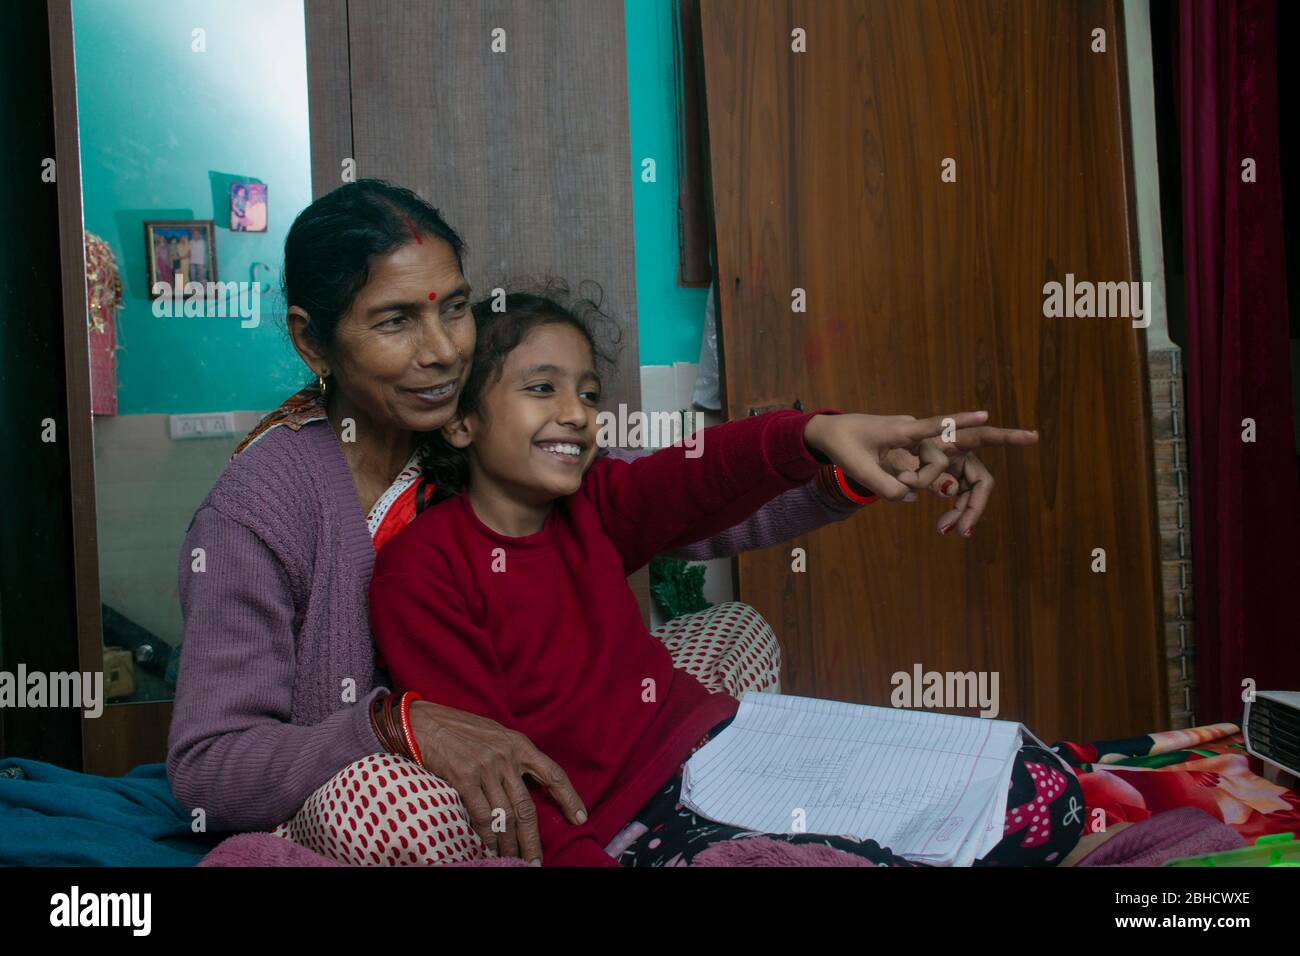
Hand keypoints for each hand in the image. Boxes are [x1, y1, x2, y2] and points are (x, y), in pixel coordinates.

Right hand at [407, 701, 587, 864]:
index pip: (553, 774)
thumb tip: (526, 784)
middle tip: (536, 861)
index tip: (580, 819)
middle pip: (527, 806)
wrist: (423, 721)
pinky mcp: (464, 777)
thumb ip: (512, 757)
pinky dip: (487, 836)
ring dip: (509, 843)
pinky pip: (482, 815)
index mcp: (519, 744)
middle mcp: (507, 756)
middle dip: (533, 838)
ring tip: (511, 859)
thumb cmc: (459, 729)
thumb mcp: (495, 735)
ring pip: (506, 815)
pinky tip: (489, 847)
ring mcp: (486, 767)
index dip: (569, 798)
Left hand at [805, 411, 1038, 534]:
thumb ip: (885, 483)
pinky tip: (947, 527)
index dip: (960, 421)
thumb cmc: (846, 444)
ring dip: (961, 505)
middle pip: (969, 463)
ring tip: (949, 531)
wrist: (836, 434)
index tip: (986, 414)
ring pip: (963, 479)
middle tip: (966, 529)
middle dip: (977, 495)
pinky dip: (951, 504)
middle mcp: (928, 439)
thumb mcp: (858, 466)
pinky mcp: (931, 462)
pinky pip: (951, 485)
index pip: (937, 426)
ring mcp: (933, 451)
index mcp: (906, 431)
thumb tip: (914, 497)